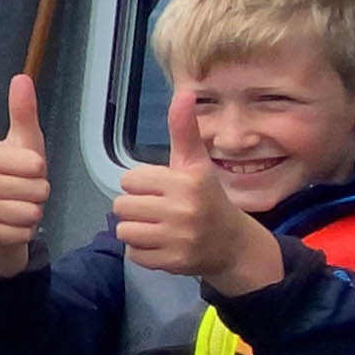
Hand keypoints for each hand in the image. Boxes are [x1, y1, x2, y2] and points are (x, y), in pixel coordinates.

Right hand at [0, 75, 49, 276]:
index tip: (26, 172)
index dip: (40, 171)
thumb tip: (21, 77)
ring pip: (32, 213)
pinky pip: (24, 233)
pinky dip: (25, 231)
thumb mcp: (24, 143)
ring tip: (19, 206)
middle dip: (39, 194)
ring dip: (33, 213)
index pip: (37, 165)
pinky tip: (13, 224)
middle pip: (38, 190)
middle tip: (23, 192)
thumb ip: (23, 112)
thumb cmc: (15, 176)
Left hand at [113, 88, 279, 295]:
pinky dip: (143, 252)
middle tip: (159, 211)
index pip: (130, 180)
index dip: (141, 186)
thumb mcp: (196, 163)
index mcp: (187, 181)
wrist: (232, 244)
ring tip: (159, 228)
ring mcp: (178, 238)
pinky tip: (162, 246)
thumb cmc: (206, 198)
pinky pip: (134, 254)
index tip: (162, 191)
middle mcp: (183, 209)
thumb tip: (183, 92)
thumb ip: (184, 130)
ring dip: (137, 231)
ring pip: (124, 230)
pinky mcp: (173, 262)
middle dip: (136, 208)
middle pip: (122, 206)